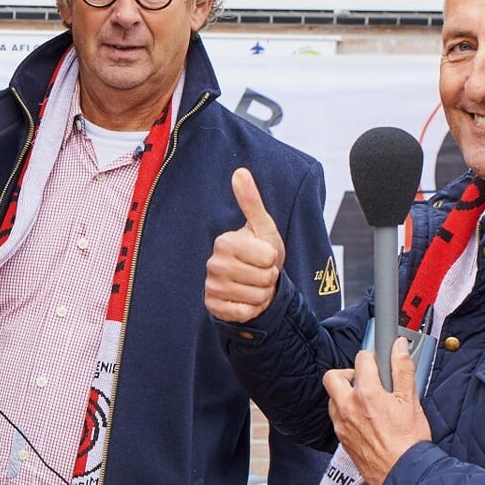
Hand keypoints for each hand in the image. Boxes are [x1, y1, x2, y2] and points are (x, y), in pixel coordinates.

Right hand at [205, 169, 285, 322]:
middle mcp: (213, 263)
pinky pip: (244, 312)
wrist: (252, 282)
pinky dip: (252, 308)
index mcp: (225, 241)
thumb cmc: (259, 252)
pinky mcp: (213, 306)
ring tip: (254, 285)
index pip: (267, 257)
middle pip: (264, 278)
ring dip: (262, 294)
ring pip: (256, 296)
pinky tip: (246, 300)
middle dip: (269, 278)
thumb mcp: (262, 226)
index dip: (273, 258)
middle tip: (259, 272)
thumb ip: (251, 201)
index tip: (264, 256)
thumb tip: (240, 172)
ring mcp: (211, 286)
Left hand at [322, 340, 431, 484]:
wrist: (403, 474)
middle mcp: (348, 407)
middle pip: (333, 376)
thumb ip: (403, 369)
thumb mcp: (411, 400)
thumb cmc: (409, 442)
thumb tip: (399, 348)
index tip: (380, 361)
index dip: (373, 357)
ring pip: (332, 398)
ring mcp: (342, 424)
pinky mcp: (341, 438)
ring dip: (345, 394)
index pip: (362, 359)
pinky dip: (346, 413)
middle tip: (366, 379)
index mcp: (366, 394)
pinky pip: (336, 418)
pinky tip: (364, 418)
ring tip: (367, 400)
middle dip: (348, 373)